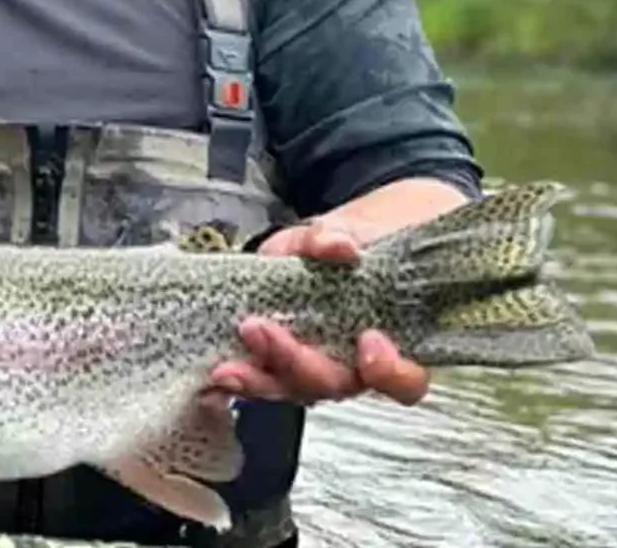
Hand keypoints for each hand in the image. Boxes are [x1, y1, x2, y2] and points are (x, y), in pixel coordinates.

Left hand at [209, 219, 430, 405]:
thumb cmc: (361, 242)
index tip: (370, 340)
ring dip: (258, 379)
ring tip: (226, 368)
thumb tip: (337, 246)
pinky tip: (214, 369)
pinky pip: (262, 373)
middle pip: (332, 386)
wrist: (339, 237)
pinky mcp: (277, 355)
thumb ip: (338, 238)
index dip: (390, 371)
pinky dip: (241, 372)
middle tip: (263, 333)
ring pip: (291, 387)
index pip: (402, 381)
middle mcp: (352, 366)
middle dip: (297, 364)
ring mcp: (313, 364)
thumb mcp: (352, 229)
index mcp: (389, 344)